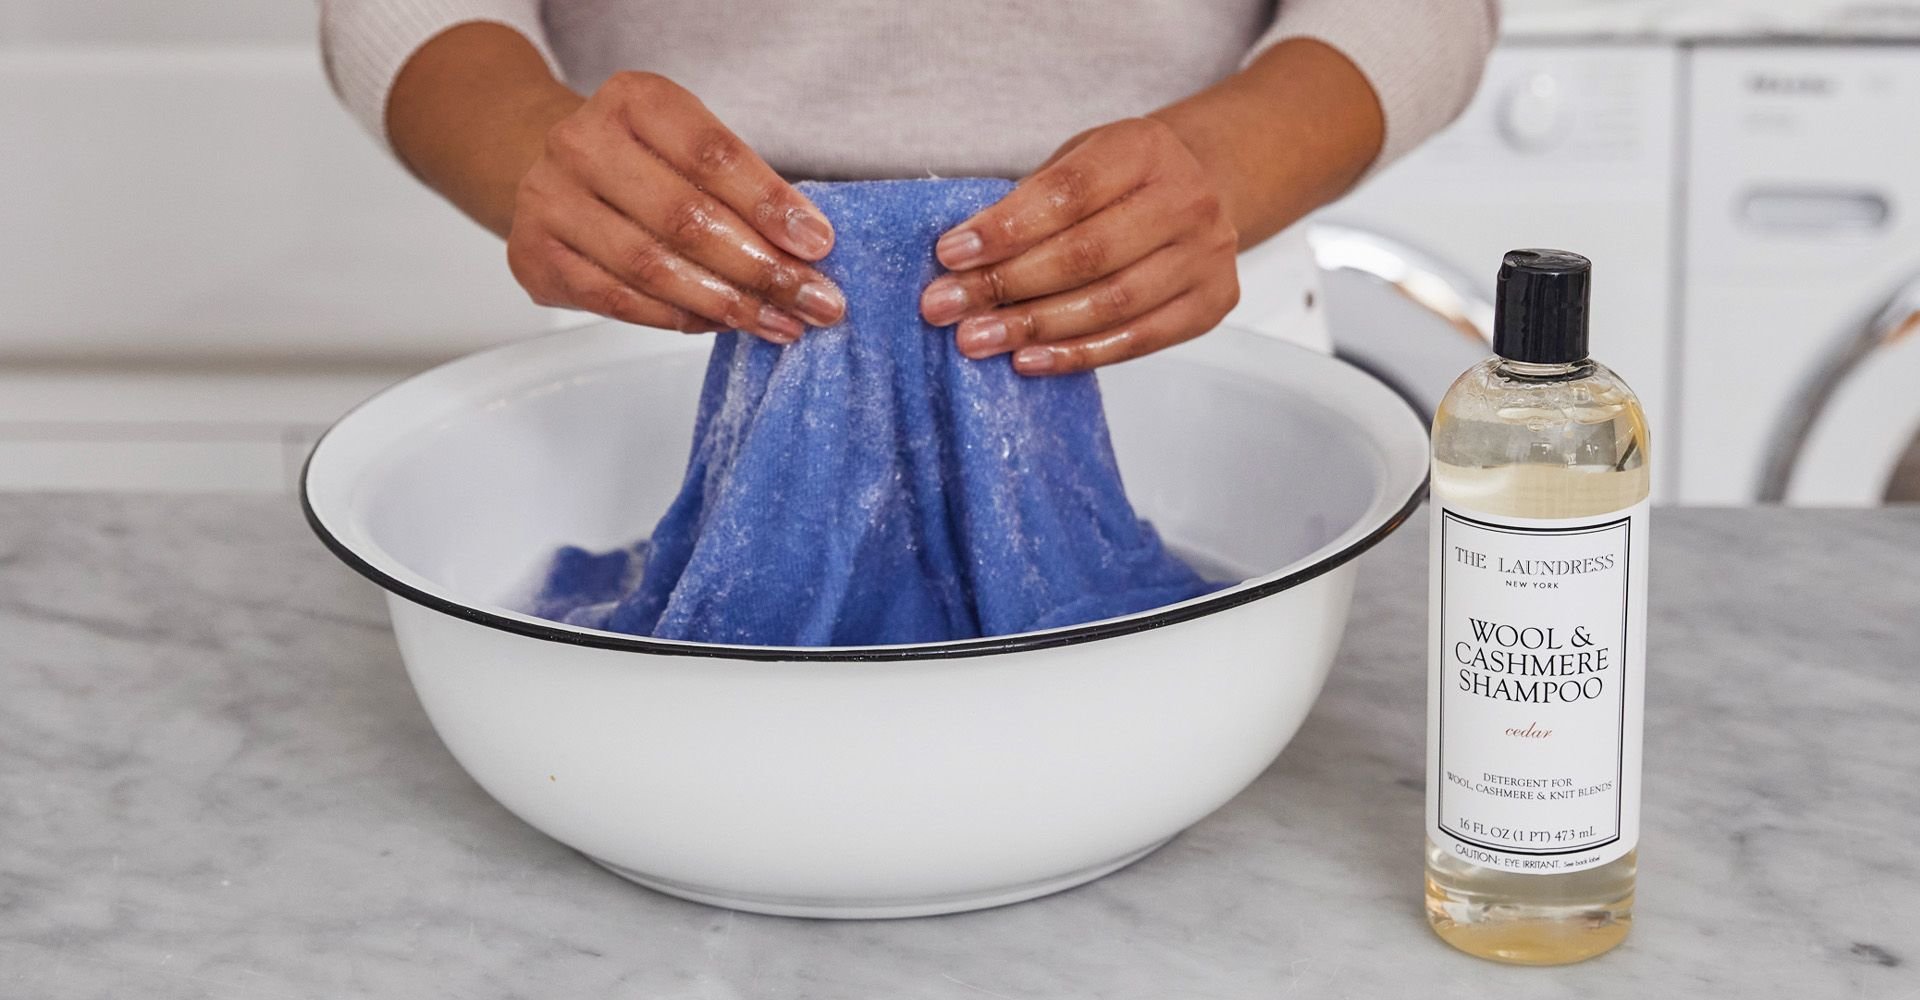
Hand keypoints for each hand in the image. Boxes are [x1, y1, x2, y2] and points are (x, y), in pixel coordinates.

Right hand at [507, 72, 844, 341]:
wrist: (560, 174)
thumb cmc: (645, 162)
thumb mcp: (691, 148)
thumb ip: (742, 189)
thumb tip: (808, 251)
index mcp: (633, 100)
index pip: (711, 155)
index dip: (770, 204)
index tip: (819, 245)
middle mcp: (581, 143)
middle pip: (684, 218)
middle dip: (761, 268)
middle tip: (813, 300)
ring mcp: (549, 199)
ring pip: (651, 267)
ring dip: (727, 304)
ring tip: (779, 322)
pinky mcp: (535, 255)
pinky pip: (619, 301)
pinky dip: (680, 318)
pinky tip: (723, 325)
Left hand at [918, 117, 1239, 374]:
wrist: (1202, 191)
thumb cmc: (1123, 180)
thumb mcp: (1080, 161)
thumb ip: (1032, 201)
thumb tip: (962, 259)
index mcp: (1145, 148)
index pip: (1068, 192)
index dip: (1006, 227)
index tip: (951, 254)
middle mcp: (1187, 199)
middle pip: (1087, 253)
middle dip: (1006, 284)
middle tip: (946, 306)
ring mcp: (1206, 255)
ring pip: (1110, 303)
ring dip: (1033, 327)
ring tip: (976, 338)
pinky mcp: (1210, 303)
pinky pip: (1136, 340)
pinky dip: (1076, 355)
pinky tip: (1028, 360)